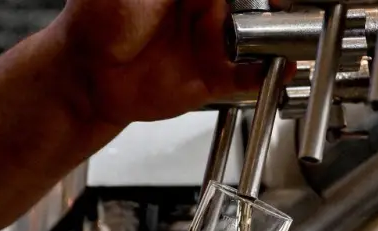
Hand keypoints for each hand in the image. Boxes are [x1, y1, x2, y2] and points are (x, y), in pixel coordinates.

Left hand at [52, 0, 289, 126]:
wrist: (85, 74)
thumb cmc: (98, 19)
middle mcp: (206, 9)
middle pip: (255, 5)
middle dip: (274, 6)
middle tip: (281, 7)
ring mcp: (211, 42)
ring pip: (260, 36)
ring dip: (280, 36)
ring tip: (292, 35)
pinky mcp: (213, 77)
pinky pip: (249, 75)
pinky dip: (269, 74)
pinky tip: (281, 68)